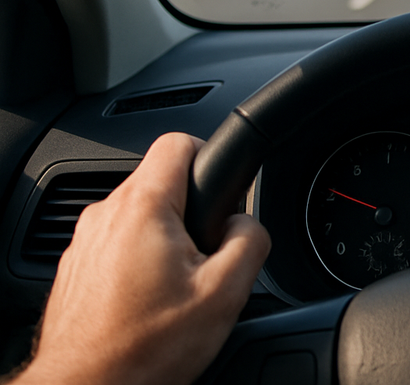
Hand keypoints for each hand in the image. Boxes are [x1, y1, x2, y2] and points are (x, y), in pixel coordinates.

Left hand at [14, 133, 270, 384]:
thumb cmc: (143, 349)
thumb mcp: (225, 293)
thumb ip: (250, 241)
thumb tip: (247, 225)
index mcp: (143, 208)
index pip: (180, 142)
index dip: (211, 156)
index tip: (223, 192)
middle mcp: (105, 216)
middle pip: (162, 182)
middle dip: (193, 211)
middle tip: (206, 257)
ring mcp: (84, 242)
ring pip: (140, 216)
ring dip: (166, 239)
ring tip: (178, 286)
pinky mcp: (75, 269)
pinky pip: (117, 244)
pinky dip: (139, 261)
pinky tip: (151, 301)